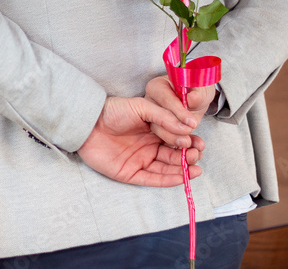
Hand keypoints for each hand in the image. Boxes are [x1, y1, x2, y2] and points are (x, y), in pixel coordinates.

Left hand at [76, 96, 202, 187]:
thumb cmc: (113, 110)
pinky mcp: (130, 173)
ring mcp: (140, 160)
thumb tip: (188, 127)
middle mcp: (148, 146)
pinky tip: (183, 176)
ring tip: (197, 167)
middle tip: (196, 153)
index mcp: (153, 131)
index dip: (188, 141)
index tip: (198, 142)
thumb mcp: (142, 107)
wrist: (88, 121)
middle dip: (188, 156)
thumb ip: (165, 117)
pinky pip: (153, 179)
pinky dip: (169, 179)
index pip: (176, 139)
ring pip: (167, 168)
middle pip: (174, 155)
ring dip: (183, 169)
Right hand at [145, 76, 215, 149]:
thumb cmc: (196, 90)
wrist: (197, 98)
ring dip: (174, 139)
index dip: (178, 111)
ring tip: (189, 145)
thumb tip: (192, 98)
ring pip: (158, 130)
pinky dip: (176, 144)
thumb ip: (197, 95)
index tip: (192, 122)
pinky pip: (163, 139)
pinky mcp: (157, 129)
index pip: (164, 98)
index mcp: (157, 86)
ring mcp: (151, 117)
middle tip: (188, 138)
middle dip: (173, 130)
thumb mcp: (200, 90)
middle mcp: (150, 102)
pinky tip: (187, 149)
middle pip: (156, 117)